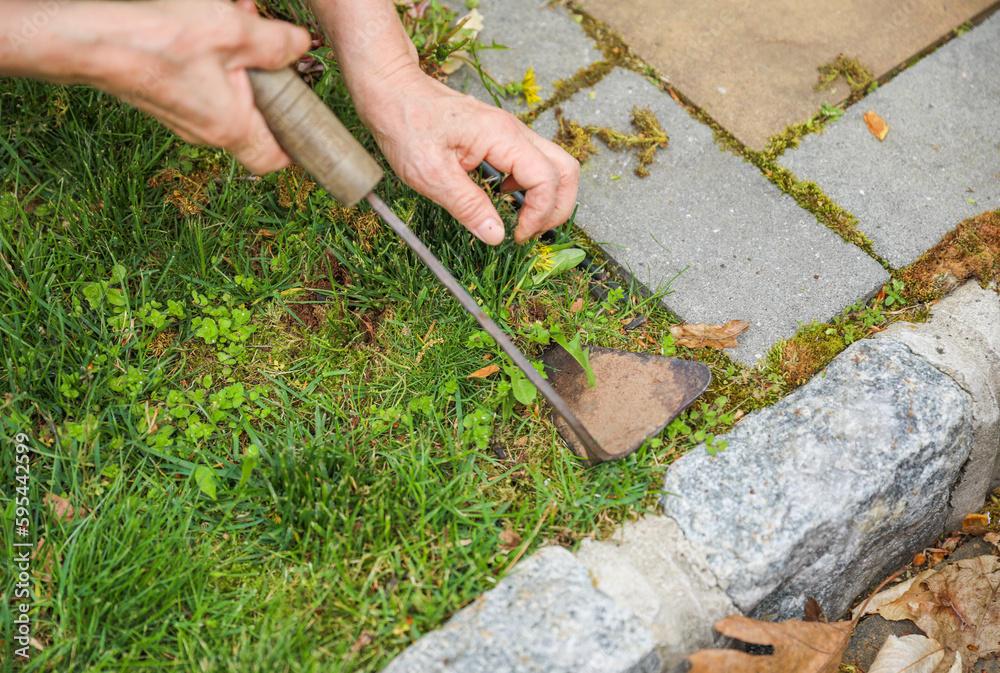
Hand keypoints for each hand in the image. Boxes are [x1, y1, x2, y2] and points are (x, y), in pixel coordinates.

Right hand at [33, 0, 309, 173]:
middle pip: (255, 123)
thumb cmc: (159, 40)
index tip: (307, 122)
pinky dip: (215, 61)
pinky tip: (208, 27)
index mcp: (232, 127)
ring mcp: (182, 118)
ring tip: (240, 23)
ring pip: (229, 100)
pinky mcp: (164, 99)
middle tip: (272, 50)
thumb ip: (275, 44)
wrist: (88, 38)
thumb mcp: (233, 32)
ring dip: (241, 64)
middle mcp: (207, 132)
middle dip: (270, 85)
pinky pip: (202, 88)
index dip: (296, 146)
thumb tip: (301, 47)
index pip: (274, 161)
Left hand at [354, 68, 578, 244]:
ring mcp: (511, 132)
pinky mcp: (502, 136)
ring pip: (554, 165)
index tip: (516, 236)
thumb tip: (497, 235)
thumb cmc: (406, 125)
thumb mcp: (431, 175)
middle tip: (530, 232)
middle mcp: (514, 131)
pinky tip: (503, 198)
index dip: (539, 215)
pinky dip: (531, 186)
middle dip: (557, 208)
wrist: (394, 91)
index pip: (547, 180)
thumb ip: (468, 206)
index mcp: (502, 137)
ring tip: (521, 220)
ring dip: (547, 197)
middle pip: (566, 170)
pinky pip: (534, 161)